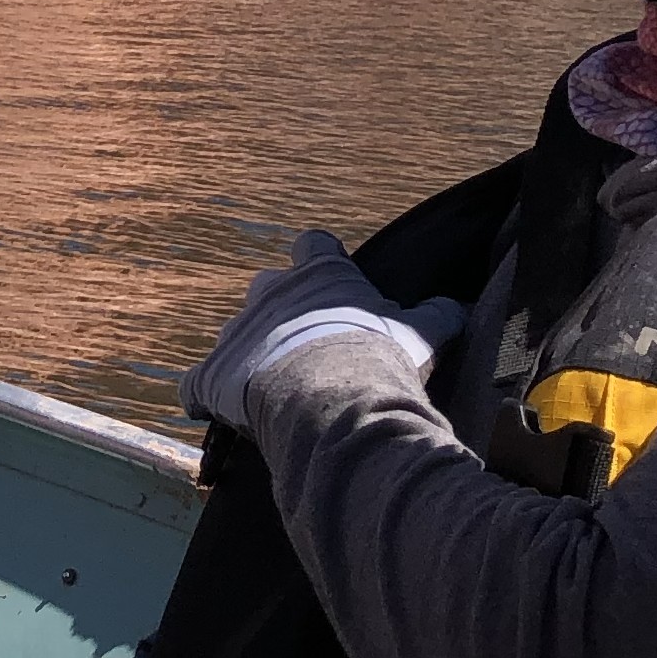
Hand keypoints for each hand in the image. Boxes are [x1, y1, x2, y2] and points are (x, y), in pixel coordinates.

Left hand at [181, 232, 466, 432]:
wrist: (329, 399)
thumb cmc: (376, 357)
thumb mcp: (421, 333)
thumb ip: (438, 315)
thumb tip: (458, 306)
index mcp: (319, 275)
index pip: (314, 246)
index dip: (322, 261)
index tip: (333, 280)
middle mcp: (270, 293)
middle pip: (270, 287)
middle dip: (283, 311)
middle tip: (309, 344)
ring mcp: (236, 332)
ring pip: (236, 334)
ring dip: (251, 353)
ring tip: (273, 385)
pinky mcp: (210, 374)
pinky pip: (197, 384)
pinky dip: (205, 394)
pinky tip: (216, 411)